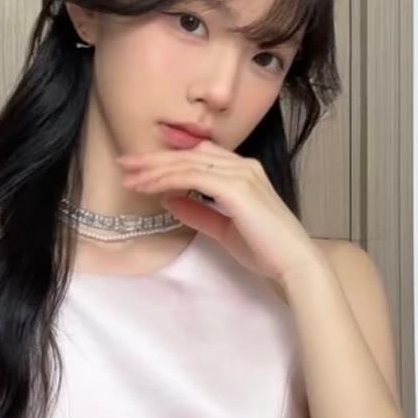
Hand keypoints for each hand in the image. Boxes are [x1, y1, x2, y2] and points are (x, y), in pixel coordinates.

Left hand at [116, 140, 324, 284]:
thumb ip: (198, 212)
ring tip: (129, 178)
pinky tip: (150, 187)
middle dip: (153, 159)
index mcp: (243, 172)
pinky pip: (193, 178)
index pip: (199, 154)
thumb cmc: (265, 249)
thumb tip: (169, 199)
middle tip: (124, 164)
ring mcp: (241, 175)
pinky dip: (168, 180)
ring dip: (155, 170)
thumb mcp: (223, 228)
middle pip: (189, 155)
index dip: (169, 156)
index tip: (141, 164)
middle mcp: (243, 166)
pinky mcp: (237, 189)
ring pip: (188, 163)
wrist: (293, 263)